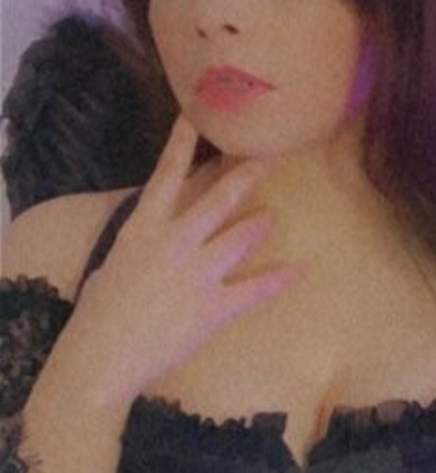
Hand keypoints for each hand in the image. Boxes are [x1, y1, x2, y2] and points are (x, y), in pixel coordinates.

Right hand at [63, 117, 300, 410]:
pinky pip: (255, 290)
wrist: (102, 356)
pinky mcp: (213, 307)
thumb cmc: (98, 316)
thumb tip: (151, 244)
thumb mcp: (113, 266)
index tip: (195, 116)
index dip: (182, 143)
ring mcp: (196, 274)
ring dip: (259, 225)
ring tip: (271, 217)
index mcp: (142, 229)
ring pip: (239, 237)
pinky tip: (301, 270)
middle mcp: (173, 243)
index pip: (165, 175)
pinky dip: (280, 279)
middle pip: (217, 199)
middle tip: (269, 155)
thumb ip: (139, 248)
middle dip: (246, 175)